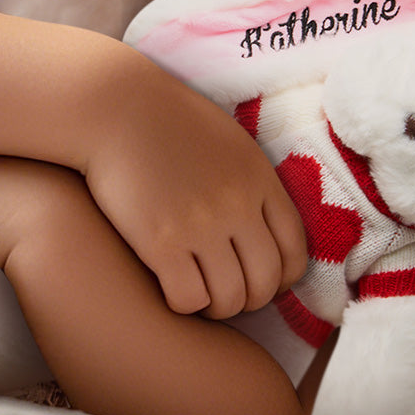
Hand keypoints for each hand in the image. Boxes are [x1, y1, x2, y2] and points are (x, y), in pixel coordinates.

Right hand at [83, 80, 306, 319]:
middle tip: (229, 292)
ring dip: (217, 306)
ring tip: (201, 292)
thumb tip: (270, 231)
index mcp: (260, 180)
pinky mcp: (160, 241)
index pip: (295, 253)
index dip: (282, 278)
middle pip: (265, 282)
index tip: (262, 280)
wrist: (119, 107)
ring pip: (229, 300)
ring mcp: (200, 225)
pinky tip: (172, 285)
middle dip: (251, 299)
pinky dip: (185, 304)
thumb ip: (257, 186)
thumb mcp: (234, 145)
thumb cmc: (174, 124)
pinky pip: (189, 300)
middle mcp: (238, 205)